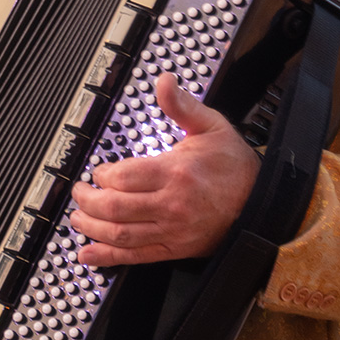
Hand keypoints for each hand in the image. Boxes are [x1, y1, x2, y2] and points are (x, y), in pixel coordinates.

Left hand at [70, 72, 260, 266]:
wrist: (262, 202)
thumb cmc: (235, 166)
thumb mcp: (212, 127)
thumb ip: (182, 106)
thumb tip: (165, 81)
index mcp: (177, 171)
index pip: (125, 177)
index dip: (103, 175)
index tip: (99, 171)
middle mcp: (172, 204)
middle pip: (115, 207)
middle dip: (88, 200)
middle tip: (79, 192)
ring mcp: (172, 230)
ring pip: (120, 234)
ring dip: (91, 227)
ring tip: (78, 217)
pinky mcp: (174, 249)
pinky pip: (135, 256)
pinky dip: (107, 257)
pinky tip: (88, 253)